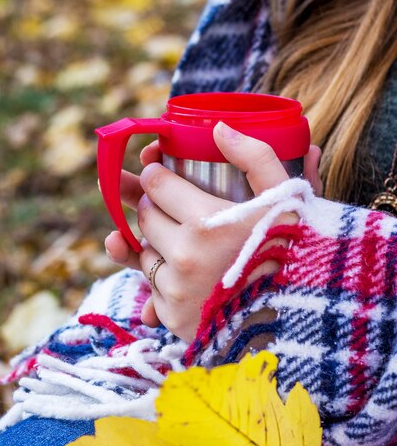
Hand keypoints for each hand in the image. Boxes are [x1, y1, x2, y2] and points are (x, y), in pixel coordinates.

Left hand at [105, 123, 321, 341]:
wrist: (300, 313)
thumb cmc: (293, 249)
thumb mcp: (286, 197)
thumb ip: (257, 157)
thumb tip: (219, 129)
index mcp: (207, 223)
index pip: (154, 183)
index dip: (158, 175)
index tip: (164, 175)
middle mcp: (184, 258)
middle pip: (145, 216)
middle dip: (156, 206)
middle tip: (181, 208)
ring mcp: (176, 291)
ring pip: (145, 252)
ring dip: (159, 243)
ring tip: (194, 244)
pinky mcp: (173, 317)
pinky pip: (152, 287)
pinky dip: (165, 278)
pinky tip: (193, 276)